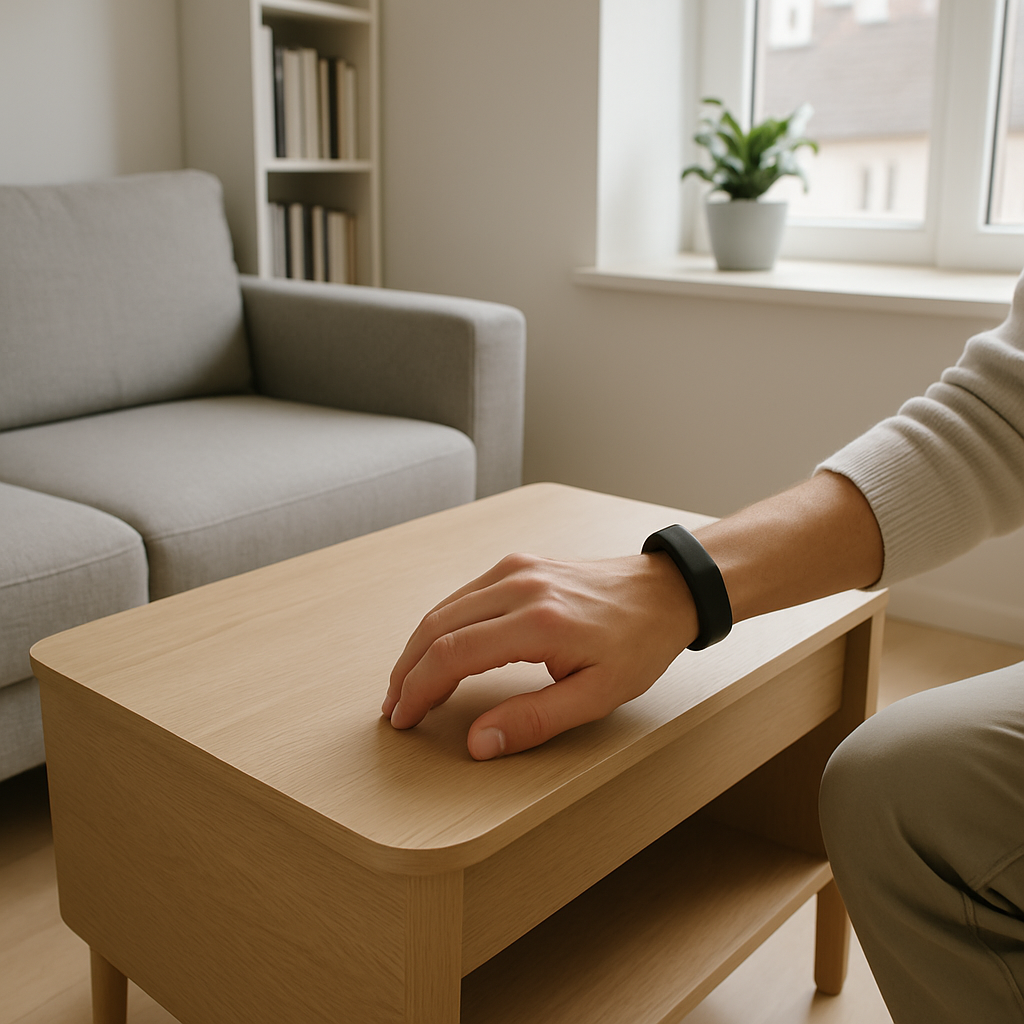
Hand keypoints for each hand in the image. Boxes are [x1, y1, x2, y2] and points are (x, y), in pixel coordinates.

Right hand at [382, 551, 698, 759]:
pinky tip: (437, 653)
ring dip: (418, 648)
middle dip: (407, 671)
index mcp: (540, 622)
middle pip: (437, 627)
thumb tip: (478, 743)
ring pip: (444, 609)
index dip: (419, 689)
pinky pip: (463, 596)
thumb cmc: (637, 644)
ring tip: (408, 687)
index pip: (453, 654)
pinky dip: (440, 627)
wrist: (662, 592)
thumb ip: (534, 720)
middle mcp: (520, 587)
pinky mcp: (516, 564)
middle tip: (395, 708)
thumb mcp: (597, 696)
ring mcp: (516, 569)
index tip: (404, 719)